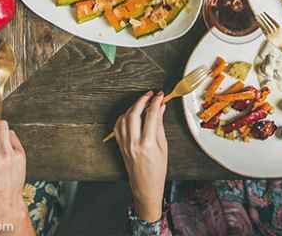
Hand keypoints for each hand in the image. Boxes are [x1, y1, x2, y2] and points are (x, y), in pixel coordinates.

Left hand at [113, 91, 167, 222]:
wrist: (145, 187)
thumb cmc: (157, 170)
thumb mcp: (163, 146)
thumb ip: (160, 125)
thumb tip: (160, 108)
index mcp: (147, 144)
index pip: (150, 115)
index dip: (156, 102)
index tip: (160, 96)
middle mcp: (133, 143)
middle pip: (134, 113)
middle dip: (142, 100)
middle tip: (150, 94)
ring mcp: (125, 144)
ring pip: (124, 118)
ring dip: (133, 106)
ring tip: (142, 102)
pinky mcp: (120, 146)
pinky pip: (118, 126)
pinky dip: (124, 116)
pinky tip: (131, 113)